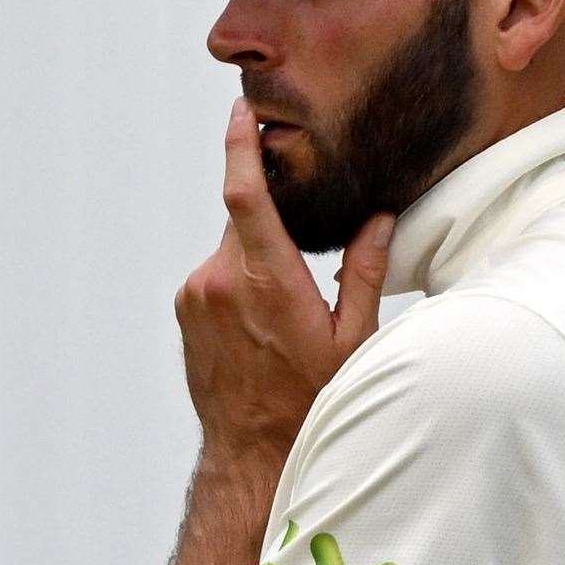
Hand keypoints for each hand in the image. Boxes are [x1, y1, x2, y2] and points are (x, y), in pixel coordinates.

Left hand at [174, 97, 395, 469]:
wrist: (250, 453)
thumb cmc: (307, 402)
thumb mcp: (353, 342)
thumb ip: (364, 273)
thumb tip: (379, 218)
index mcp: (266, 281)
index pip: (244, 195)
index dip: (241, 146)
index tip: (243, 112)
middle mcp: (221, 280)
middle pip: (244, 218)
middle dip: (273, 216)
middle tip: (304, 243)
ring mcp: (196, 293)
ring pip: (232, 247)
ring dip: (259, 257)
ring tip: (288, 306)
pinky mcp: (184, 307)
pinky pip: (216, 273)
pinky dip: (241, 279)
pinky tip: (264, 321)